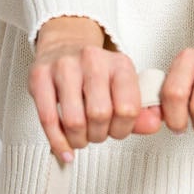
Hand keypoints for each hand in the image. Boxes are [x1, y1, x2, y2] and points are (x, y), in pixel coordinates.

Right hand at [29, 15, 162, 161]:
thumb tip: (153, 125)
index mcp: (119, 64)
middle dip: (99, 135)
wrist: (65, 44)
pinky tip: (65, 149)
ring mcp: (64, 67)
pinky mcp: (40, 76)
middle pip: (100, 115)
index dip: (123, 130)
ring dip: (79, 139)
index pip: (128, 108)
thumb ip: (140, 111)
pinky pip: (48, 118)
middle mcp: (93, 60)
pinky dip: (58, 141)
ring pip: (74, 120)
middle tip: (96, 134)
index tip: (116, 132)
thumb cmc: (95, 72)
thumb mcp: (123, 86)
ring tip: (80, 138)